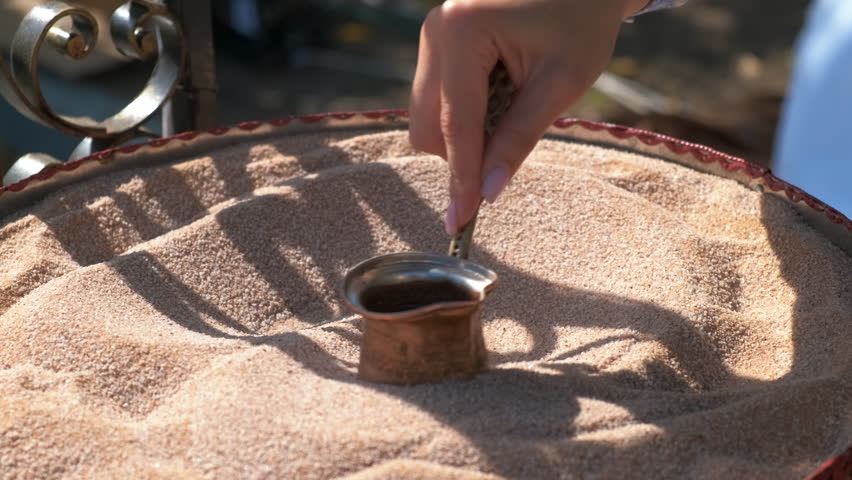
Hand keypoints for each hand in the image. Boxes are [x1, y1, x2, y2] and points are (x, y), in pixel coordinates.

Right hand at [409, 0, 648, 233]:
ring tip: (513, 106)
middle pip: (427, 126)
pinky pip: (436, 100)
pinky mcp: (437, 42)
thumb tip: (488, 193)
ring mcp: (431, 35)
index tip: (460, 223)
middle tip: (510, 149)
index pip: (457, 124)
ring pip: (427, 116)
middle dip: (462, 153)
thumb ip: (519, 139)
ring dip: (464, 134)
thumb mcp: (560, 83)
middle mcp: (435, 31)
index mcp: (463, 32)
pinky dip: (464, 116)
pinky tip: (499, 95)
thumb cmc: (582, 21)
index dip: (461, 177)